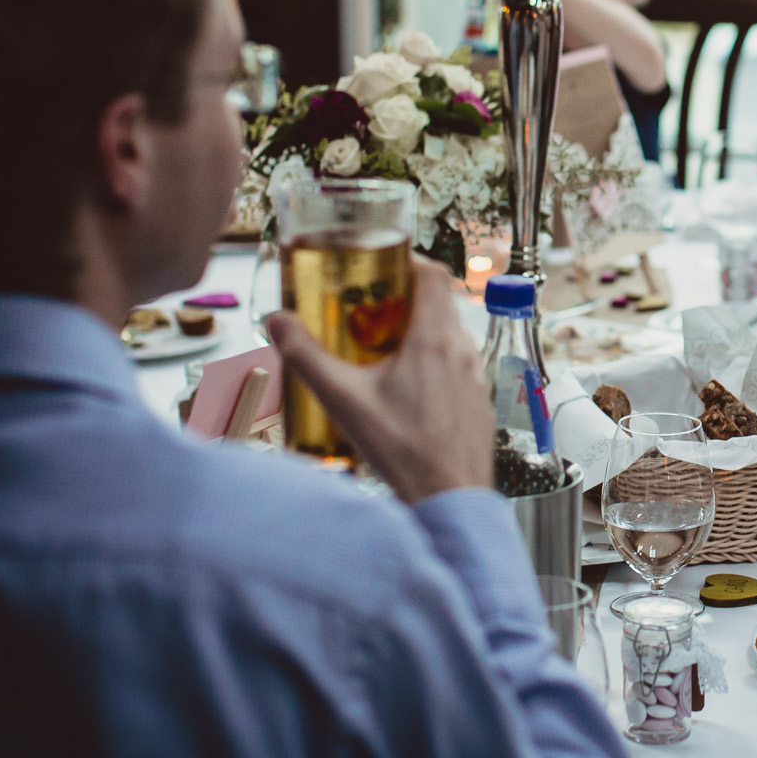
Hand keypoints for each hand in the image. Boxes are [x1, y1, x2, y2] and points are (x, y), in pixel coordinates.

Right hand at [266, 258, 493, 502]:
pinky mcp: (479, 401)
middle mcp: (462, 352)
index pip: (433, 274)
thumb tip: (277, 321)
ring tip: (382, 350)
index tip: (382, 263)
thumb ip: (306, 357)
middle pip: (439, 303)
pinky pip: (457, 366)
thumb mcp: (343, 400)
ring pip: (449, 336)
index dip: (409, 259)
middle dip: (404, 298)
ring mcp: (476, 377)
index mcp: (434, 340)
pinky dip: (433, 363)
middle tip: (370, 307)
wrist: (449, 498)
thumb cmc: (402, 451)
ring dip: (419, 332)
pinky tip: (406, 389)